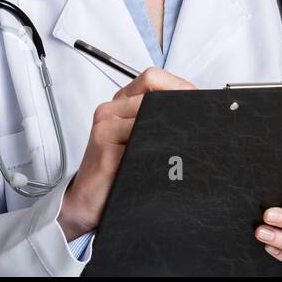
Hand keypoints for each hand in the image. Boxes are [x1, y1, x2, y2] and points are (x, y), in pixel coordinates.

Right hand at [57, 67, 194, 239]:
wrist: (85, 202)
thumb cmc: (115, 173)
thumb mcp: (135, 141)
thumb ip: (156, 122)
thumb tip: (194, 113)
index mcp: (119, 105)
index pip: (151, 79)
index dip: (178, 88)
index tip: (196, 104)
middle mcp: (109, 112)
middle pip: (153, 95)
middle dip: (179, 111)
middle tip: (195, 129)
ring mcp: (105, 128)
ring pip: (150, 117)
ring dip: (169, 135)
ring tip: (178, 151)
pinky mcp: (105, 151)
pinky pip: (139, 143)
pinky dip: (157, 153)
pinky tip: (162, 165)